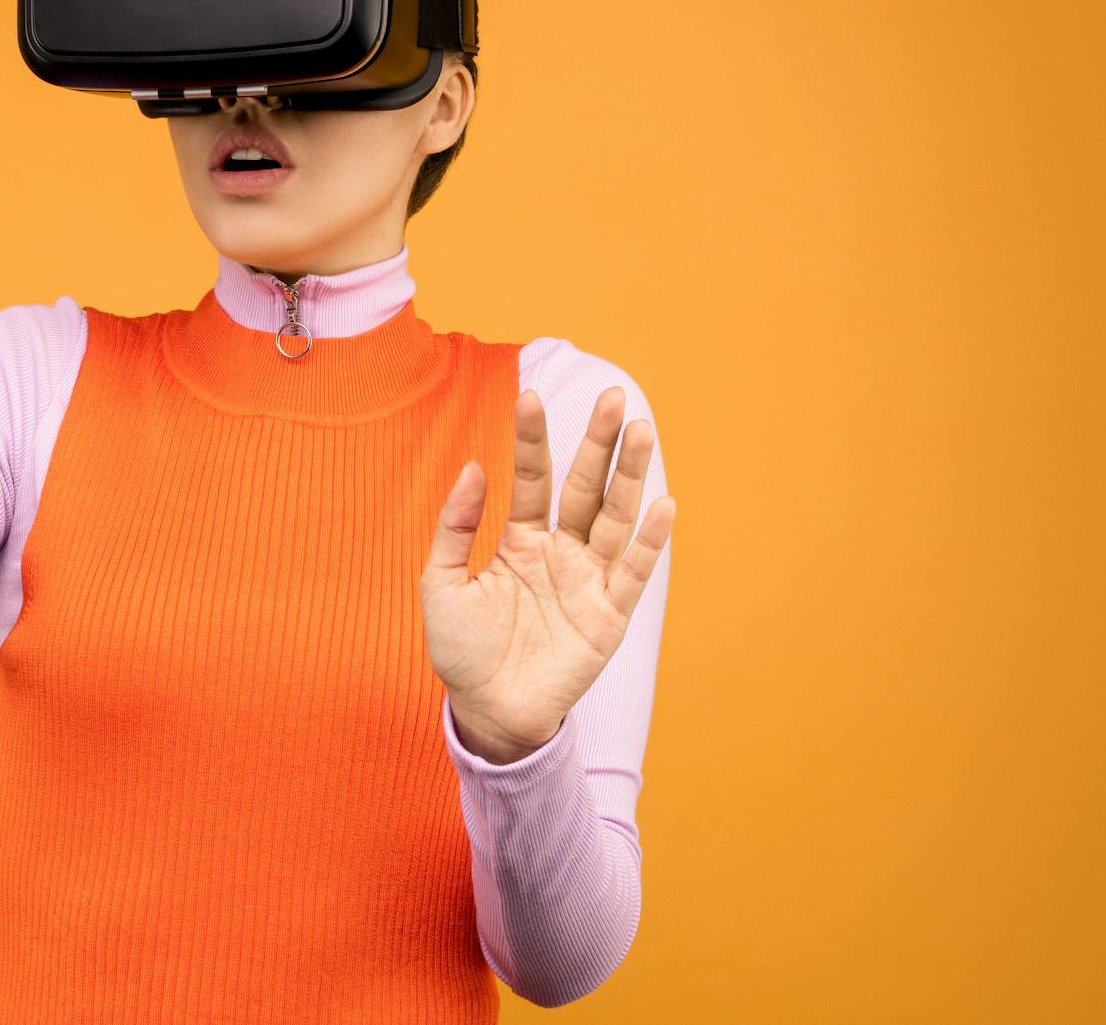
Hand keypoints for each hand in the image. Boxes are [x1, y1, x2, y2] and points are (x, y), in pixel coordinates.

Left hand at [421, 386, 675, 763]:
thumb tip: (474, 467)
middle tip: (614, 396)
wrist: (487, 713)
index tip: (529, 394)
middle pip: (584, 486)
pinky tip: (664, 505)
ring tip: (642, 431)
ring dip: (631, 475)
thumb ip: (455, 526)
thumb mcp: (441, 583)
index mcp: (521, 540)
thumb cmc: (462, 651)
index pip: (532, 478)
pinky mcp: (608, 616)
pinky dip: (650, 541)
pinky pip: (632, 572)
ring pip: (614, 517)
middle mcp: (560, 552)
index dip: (532, 439)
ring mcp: (587, 581)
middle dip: (598, 442)